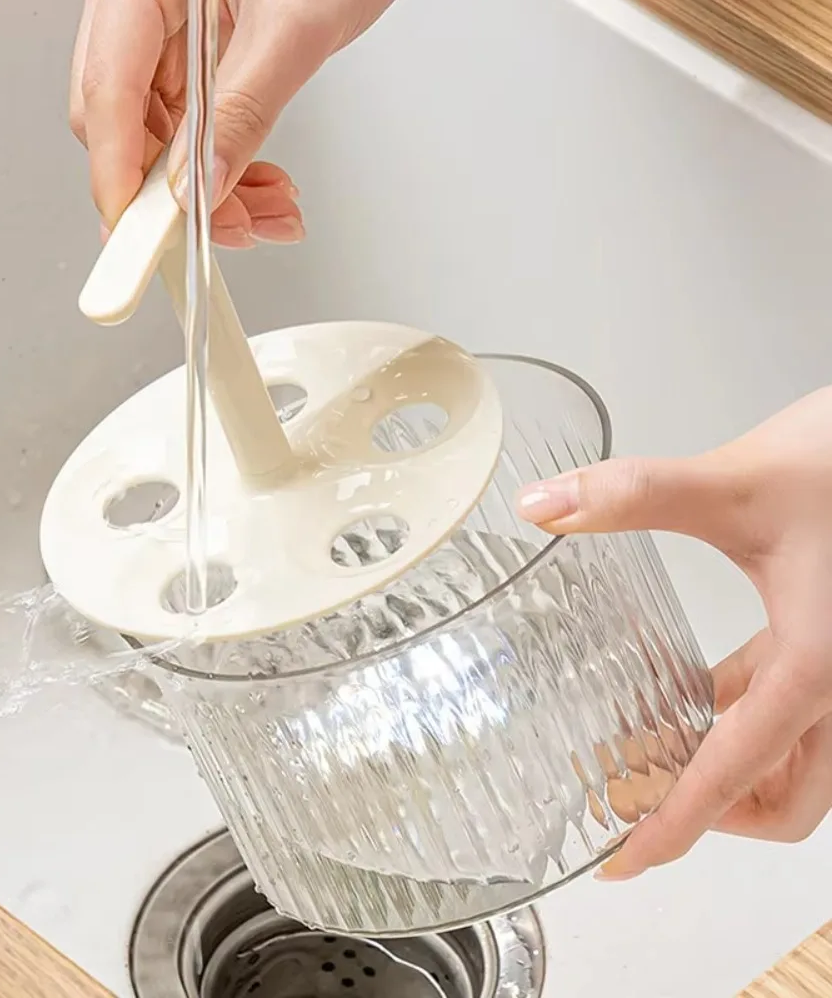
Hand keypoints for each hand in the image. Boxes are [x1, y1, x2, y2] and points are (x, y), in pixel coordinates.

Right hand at [70, 0, 394, 246]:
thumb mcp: (292, 31)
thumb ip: (243, 110)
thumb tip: (202, 185)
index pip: (107, 89)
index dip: (120, 172)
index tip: (143, 234)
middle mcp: (144, 10)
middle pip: (125, 125)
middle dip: (175, 193)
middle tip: (223, 232)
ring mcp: (168, 38)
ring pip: (164, 141)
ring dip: (211, 193)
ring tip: (267, 216)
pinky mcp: (198, 61)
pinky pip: (195, 132)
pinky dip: (227, 170)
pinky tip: (263, 190)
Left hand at [516, 387, 831, 879]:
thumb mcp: (731, 484)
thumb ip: (633, 494)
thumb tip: (543, 506)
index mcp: (819, 666)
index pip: (738, 775)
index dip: (676, 827)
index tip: (623, 861)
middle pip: (783, 799)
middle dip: (709, 812)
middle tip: (629, 793)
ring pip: (789, 762)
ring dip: (722, 768)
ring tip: (641, 747)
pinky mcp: (826, 643)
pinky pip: (784, 711)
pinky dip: (735, 720)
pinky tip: (687, 690)